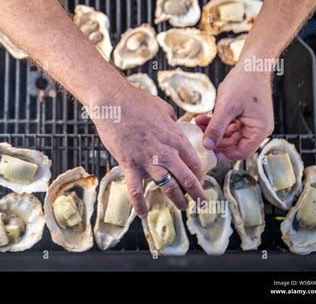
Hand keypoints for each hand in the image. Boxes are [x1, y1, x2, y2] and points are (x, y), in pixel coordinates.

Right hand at [90, 82, 207, 217]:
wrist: (113, 101)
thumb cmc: (137, 101)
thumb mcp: (163, 108)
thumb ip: (172, 120)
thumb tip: (174, 123)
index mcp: (175, 138)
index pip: (194, 162)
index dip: (200, 173)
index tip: (200, 179)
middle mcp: (165, 152)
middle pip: (187, 178)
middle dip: (197, 193)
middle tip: (202, 202)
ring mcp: (148, 161)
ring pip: (168, 187)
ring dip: (177, 200)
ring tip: (182, 207)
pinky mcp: (130, 165)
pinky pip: (136, 190)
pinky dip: (140, 204)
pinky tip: (143, 214)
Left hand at [196, 67, 273, 160]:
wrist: (251, 64)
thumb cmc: (245, 81)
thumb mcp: (227, 106)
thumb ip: (216, 127)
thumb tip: (207, 145)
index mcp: (259, 130)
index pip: (241, 152)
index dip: (224, 154)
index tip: (208, 153)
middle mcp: (256, 128)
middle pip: (233, 144)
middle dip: (214, 141)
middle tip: (198, 139)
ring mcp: (249, 122)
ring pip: (227, 134)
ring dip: (212, 131)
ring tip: (197, 126)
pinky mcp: (242, 115)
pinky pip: (227, 125)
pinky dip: (215, 123)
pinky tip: (201, 119)